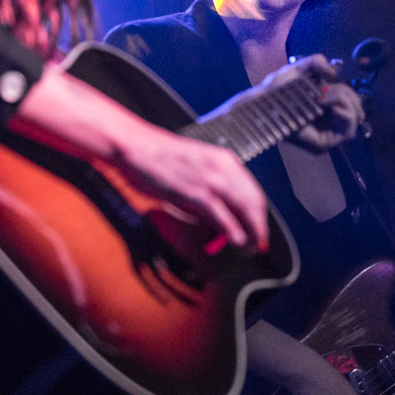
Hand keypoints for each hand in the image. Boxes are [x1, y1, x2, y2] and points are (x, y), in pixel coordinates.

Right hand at [11, 66, 267, 250]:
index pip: (252, 191)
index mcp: (223, 160)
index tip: (258, 228)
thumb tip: (213, 217)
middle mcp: (223, 168)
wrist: (135, 146)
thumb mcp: (190, 169)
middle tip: (258, 244)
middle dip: (259, 227)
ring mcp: (212, 180)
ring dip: (250, 233)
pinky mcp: (197, 193)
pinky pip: (224, 218)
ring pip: (245, 211)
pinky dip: (233, 233)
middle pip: (254, 203)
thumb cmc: (156, 157)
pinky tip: (236, 242)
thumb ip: (205, 191)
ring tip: (248, 248)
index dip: (258, 213)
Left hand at [257, 55, 365, 153]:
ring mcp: (327, 133)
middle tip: (327, 90)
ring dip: (345, 103)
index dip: (348, 90)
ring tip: (324, 97)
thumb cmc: (276, 89)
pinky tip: (334, 107)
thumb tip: (334, 72)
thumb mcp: (299, 69)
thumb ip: (317, 62)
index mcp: (326, 105)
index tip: (333, 82)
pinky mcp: (323, 144)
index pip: (351, 99)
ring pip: (355, 118)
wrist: (261, 104)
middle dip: (347, 95)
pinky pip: (348, 132)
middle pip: (356, 107)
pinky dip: (346, 117)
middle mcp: (328, 120)